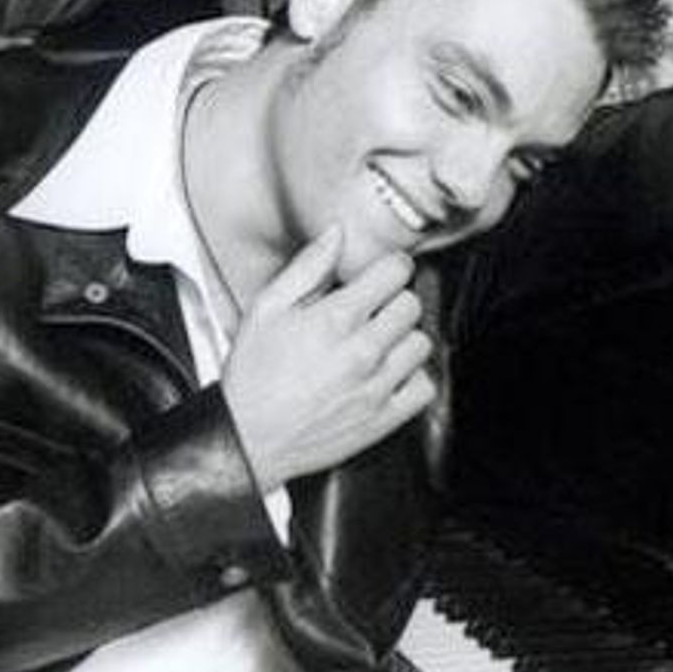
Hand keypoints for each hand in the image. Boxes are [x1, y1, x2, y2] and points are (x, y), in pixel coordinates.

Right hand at [222, 227, 434, 490]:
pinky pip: (424, 386)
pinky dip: (412, 378)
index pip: (396, 271)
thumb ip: (307, 267)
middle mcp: (363, 351)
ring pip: (421, 343)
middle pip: (412, 304)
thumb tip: (338, 233)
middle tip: (372, 311)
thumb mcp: (266, 308)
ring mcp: (377, 387)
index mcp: (336, 318)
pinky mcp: (384, 418)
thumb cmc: (253, 374)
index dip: (390, 266)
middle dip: (394, 301)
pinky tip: (388, 374)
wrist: (247, 438)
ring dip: (403, 339)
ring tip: (377, 343)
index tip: (382, 273)